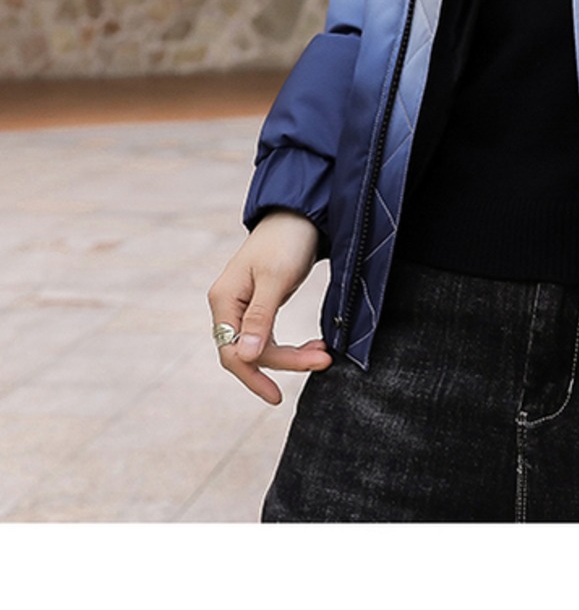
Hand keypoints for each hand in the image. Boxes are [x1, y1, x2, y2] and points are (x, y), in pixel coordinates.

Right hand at [208, 210, 330, 404]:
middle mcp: (228, 306)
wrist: (300, 213)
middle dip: (285, 362)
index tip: (278, 395)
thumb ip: (260, 318)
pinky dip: (291, 345)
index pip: (232, 353)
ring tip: (323, 354)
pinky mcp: (261, 305)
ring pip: (261, 347)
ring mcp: (243, 306)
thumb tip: (244, 357)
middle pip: (249, 353)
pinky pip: (269, 336)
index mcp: (224, 300)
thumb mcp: (275, 278)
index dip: (254, 376)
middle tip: (323, 360)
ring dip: (291, 356)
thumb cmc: (286, 240)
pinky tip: (313, 346)